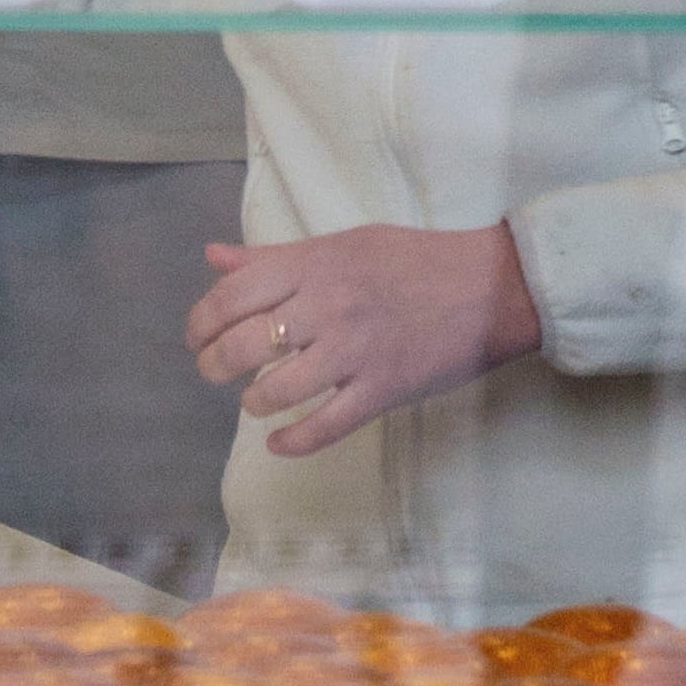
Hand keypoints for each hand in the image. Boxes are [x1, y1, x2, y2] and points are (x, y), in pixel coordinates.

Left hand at [186, 223, 541, 456]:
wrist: (490, 287)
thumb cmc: (413, 258)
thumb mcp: (342, 243)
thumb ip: (274, 255)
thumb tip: (213, 257)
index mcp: (314, 265)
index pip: (234, 293)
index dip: (202, 319)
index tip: (195, 335)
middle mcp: (327, 306)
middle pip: (246, 342)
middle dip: (215, 363)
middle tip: (211, 370)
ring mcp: (355, 351)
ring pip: (279, 388)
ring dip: (252, 399)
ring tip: (250, 398)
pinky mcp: (383, 390)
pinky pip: (326, 426)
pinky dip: (294, 441)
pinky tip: (278, 443)